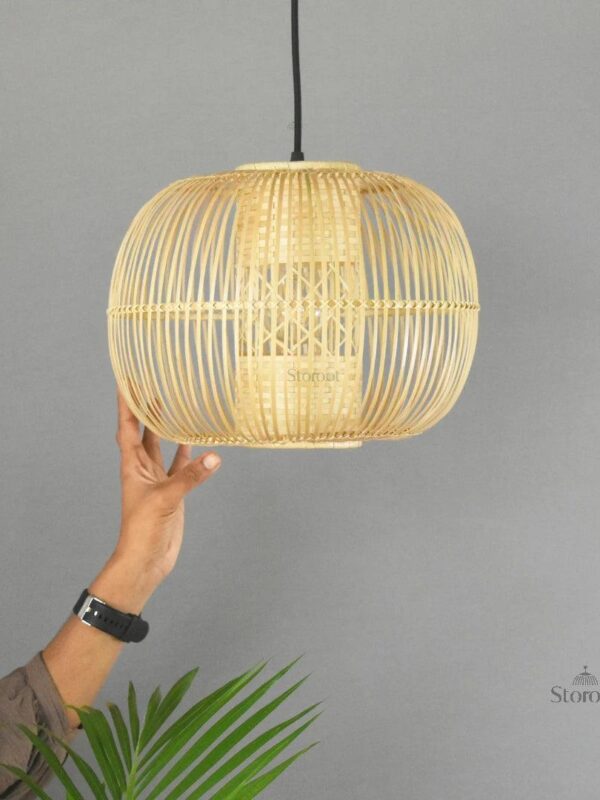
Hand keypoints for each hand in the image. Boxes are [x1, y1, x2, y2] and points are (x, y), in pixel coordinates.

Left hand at [90, 392, 220, 612]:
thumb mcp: (165, 499)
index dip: (126, 404)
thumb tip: (214, 456)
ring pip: (161, 447)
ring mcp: (157, 480)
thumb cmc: (143, 531)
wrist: (145, 560)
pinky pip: (180, 467)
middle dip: (145, 410)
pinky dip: (188, 455)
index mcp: (132, 466)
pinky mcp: (172, 492)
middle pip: (143, 432)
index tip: (126, 381)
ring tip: (171, 405)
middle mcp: (142, 469)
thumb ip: (190, 477)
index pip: (127, 427)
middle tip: (150, 384)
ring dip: (165, 427)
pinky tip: (196, 443)